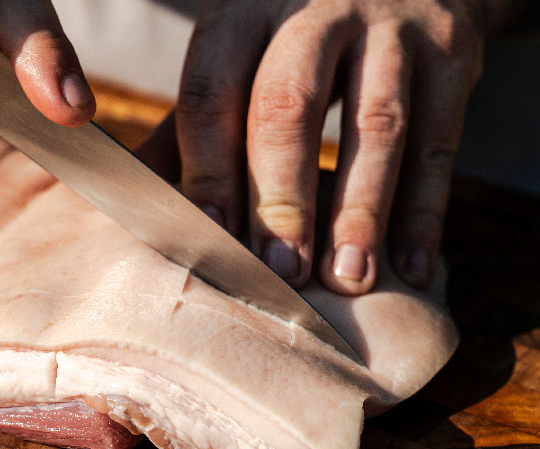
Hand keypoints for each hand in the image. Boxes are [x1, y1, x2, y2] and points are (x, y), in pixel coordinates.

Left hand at [176, 0, 516, 294]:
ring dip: (360, 212)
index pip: (213, 94)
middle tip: (280, 271)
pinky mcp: (451, 48)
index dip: (210, 172)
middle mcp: (314, 11)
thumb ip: (196, 125)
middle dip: (282, 198)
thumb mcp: (241, 57)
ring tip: (348, 278)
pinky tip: (412, 267)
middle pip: (288, 107)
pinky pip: (441, 139)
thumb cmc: (295, 37)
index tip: (210, 239)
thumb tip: (140, 195)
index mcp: (244, 13)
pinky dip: (425, 210)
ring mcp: (389, 26)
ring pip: (375, 126)